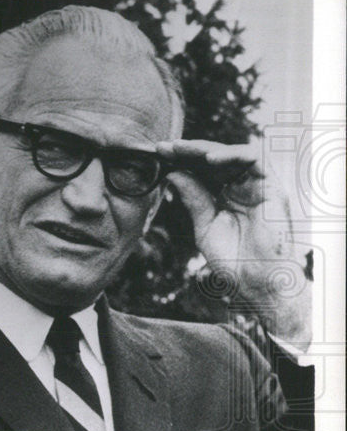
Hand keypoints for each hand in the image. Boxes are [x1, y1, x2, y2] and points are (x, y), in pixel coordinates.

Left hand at [156, 139, 311, 349]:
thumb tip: (172, 174)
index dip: (181, 160)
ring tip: (180, 150)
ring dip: (206, 148)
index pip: (203, 170)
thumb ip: (193, 198)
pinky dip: (233, 154)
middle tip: (163, 147)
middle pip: (216, 158)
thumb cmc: (234, 260)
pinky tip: (210, 159)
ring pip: (233, 153)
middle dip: (188, 150)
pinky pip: (257, 159)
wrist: (257, 282)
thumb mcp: (205, 225)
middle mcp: (243, 187)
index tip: (157, 155)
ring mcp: (259, 186)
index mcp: (226, 196)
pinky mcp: (273, 187)